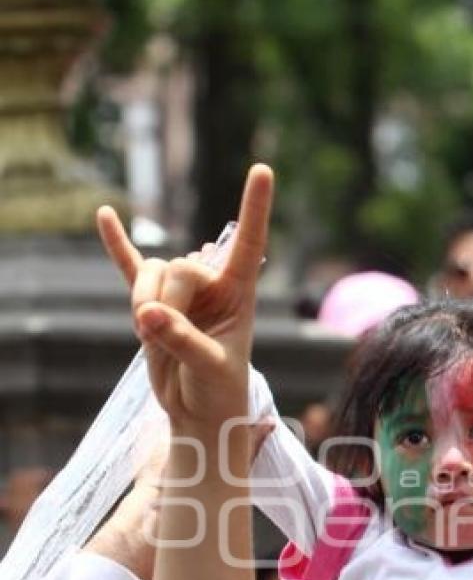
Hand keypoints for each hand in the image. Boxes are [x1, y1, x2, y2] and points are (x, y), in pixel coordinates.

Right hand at [96, 165, 273, 434]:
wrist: (199, 411)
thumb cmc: (219, 390)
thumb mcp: (210, 368)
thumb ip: (182, 340)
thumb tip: (147, 313)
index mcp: (240, 292)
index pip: (249, 242)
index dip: (254, 207)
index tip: (262, 169)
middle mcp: (211, 284)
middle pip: (179, 267)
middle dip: (167, 301)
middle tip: (165, 335)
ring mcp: (180, 291)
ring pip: (151, 273)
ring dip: (142, 301)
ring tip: (150, 334)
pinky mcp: (152, 303)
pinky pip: (131, 267)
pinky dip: (117, 245)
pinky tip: (104, 214)